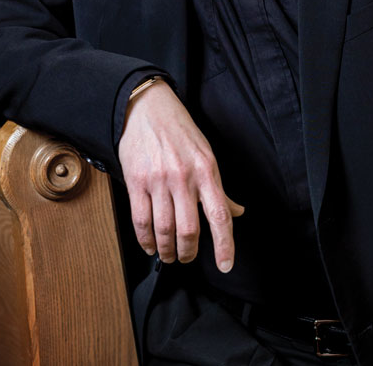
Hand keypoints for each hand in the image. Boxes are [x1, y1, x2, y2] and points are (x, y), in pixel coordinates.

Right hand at [117, 80, 243, 270]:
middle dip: (188, 252)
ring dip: (166, 250)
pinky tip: (150, 244)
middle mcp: (184, 176)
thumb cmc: (179, 131)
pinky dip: (146, 240)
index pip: (220, 215)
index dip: (225, 244)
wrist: (147, 107)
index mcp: (206, 170)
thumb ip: (219, 187)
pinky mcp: (137, 181)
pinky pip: (142, 220)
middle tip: (186, 257)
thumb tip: (236, 212)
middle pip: (189, 230)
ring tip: (168, 255)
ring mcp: (159, 180)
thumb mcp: (206, 154)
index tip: (225, 265)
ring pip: (164, 230)